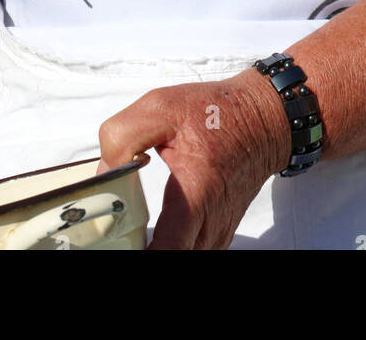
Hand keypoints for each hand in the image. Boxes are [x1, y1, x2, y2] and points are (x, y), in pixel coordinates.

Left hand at [98, 68, 291, 249]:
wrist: (261, 121)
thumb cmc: (217, 113)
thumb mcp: (161, 107)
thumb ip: (122, 139)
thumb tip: (104, 174)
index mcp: (197, 194)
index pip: (169, 250)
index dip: (140, 252)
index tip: (118, 237)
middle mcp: (210, 225)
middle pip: (172, 257)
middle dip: (138, 248)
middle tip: (116, 231)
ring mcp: (216, 236)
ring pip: (180, 257)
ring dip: (154, 248)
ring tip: (128, 231)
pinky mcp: (217, 236)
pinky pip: (189, 252)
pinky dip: (168, 247)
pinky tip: (150, 233)